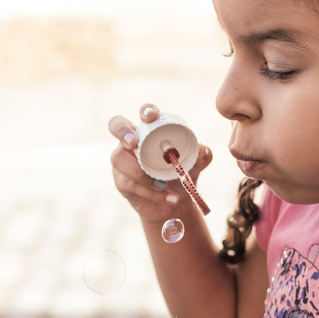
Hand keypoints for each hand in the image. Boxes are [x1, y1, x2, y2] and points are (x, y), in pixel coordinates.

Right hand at [108, 103, 211, 222]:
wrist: (174, 207)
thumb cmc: (180, 180)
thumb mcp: (193, 168)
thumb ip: (200, 158)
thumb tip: (203, 149)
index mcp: (151, 133)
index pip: (144, 114)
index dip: (146, 111)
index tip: (153, 117)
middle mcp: (132, 143)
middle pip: (116, 125)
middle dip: (123, 131)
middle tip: (133, 143)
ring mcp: (123, 162)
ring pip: (119, 160)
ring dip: (141, 174)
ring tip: (164, 185)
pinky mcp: (121, 182)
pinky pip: (130, 183)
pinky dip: (151, 192)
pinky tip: (168, 197)